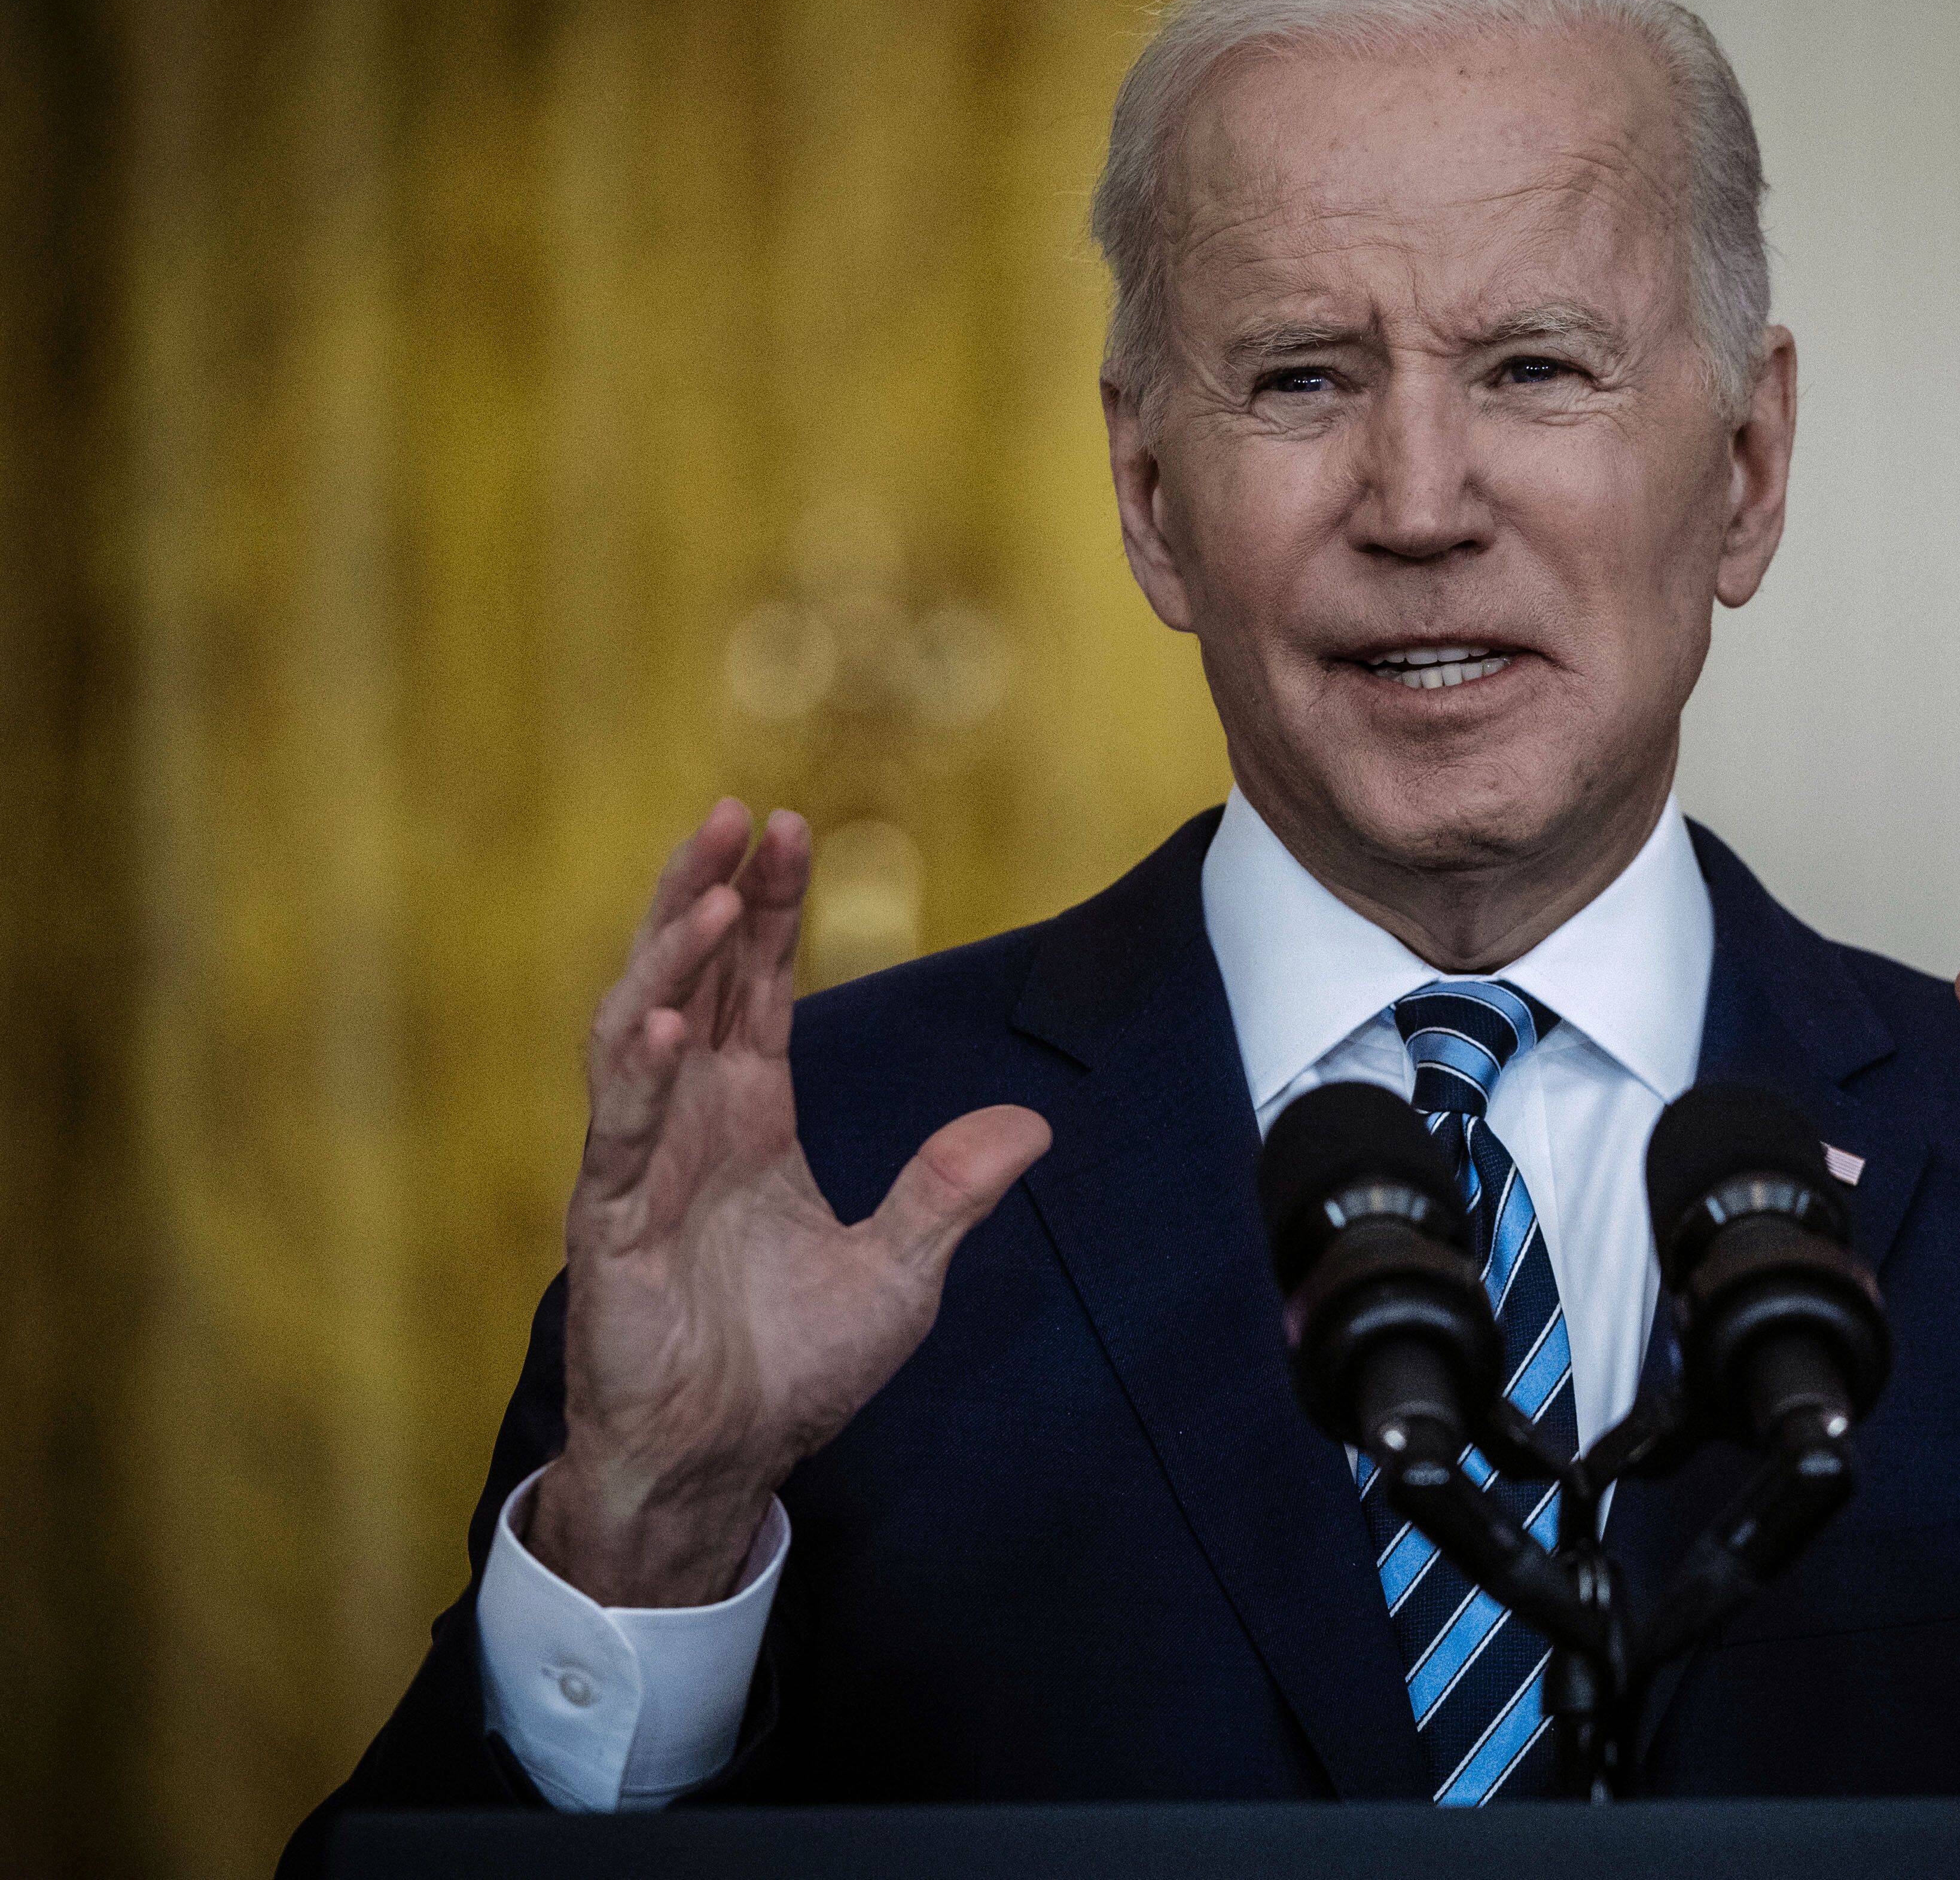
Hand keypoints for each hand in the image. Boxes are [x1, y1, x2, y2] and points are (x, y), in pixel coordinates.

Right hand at [526, 801, 1049, 1603]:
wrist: (724, 1464)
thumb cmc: (792, 1370)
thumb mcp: (900, 1272)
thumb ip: (950, 1188)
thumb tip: (1035, 1122)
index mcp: (750, 1121)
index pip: (757, 991)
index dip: (772, 910)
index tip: (790, 827)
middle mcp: (689, 1124)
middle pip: (692, 980)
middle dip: (712, 893)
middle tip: (738, 811)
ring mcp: (641, 1166)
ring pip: (639, 1030)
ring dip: (672, 957)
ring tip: (718, 890)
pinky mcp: (608, 1224)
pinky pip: (616, 1131)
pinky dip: (637, 1072)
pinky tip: (665, 1019)